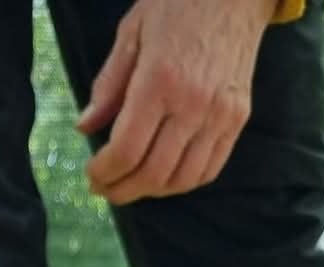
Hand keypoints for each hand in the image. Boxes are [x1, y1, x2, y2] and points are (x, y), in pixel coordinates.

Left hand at [78, 0, 274, 204]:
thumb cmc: (179, 4)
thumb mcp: (132, 33)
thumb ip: (108, 84)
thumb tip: (85, 127)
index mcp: (160, 79)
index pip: (127, 149)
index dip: (105, 172)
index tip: (92, 175)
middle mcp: (192, 103)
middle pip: (153, 172)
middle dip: (123, 189)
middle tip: (106, 189)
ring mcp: (219, 115)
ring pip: (181, 179)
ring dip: (151, 191)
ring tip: (132, 185)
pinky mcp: (237, 119)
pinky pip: (209, 169)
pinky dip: (183, 183)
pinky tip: (164, 177)